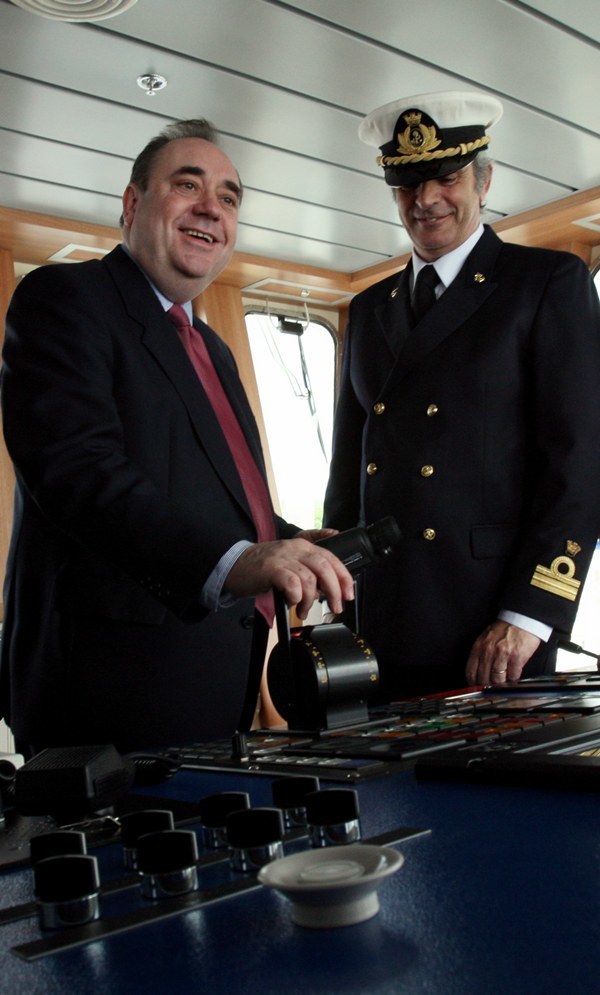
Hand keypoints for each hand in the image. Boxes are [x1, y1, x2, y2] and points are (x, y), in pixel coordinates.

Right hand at [224, 537, 353, 618]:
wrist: (235, 565)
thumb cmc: (264, 568)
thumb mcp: (291, 562)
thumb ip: (310, 568)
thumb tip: (329, 587)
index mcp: (303, 546)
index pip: (331, 558)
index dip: (343, 576)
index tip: (349, 593)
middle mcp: (295, 548)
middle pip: (324, 567)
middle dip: (334, 589)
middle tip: (335, 606)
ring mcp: (282, 558)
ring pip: (309, 578)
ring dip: (310, 599)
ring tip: (303, 609)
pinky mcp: (270, 569)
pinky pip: (292, 583)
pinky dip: (295, 597)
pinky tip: (290, 602)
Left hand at [465, 621, 540, 685]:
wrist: (522, 620)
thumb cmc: (504, 630)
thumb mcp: (486, 639)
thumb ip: (481, 654)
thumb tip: (478, 674)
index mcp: (479, 647)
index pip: (471, 672)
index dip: (473, 684)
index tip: (477, 689)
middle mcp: (489, 651)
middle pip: (483, 679)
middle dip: (487, 687)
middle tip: (492, 689)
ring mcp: (503, 654)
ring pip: (498, 680)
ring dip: (501, 685)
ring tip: (503, 683)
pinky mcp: (517, 657)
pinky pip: (513, 675)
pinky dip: (513, 679)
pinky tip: (513, 676)